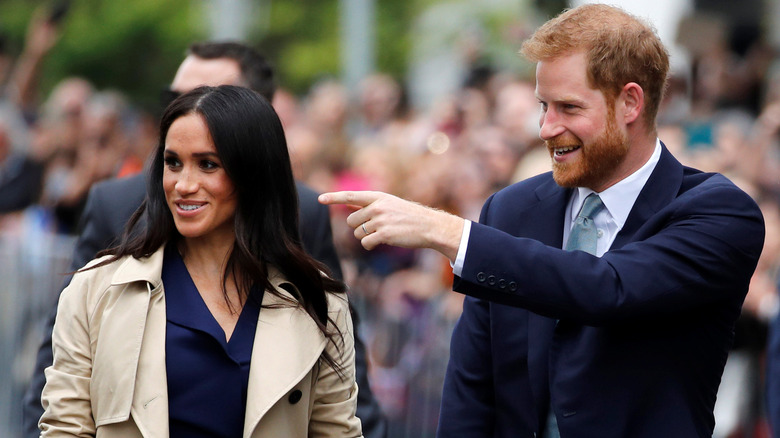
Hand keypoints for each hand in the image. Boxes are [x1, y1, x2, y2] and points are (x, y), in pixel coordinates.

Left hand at [319, 190, 463, 261]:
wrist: (429, 226)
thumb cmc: (409, 216)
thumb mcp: (390, 204)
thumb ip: (370, 205)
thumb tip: (351, 208)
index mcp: (378, 197)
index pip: (350, 196)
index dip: (333, 197)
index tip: (320, 199)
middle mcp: (377, 207)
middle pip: (351, 221)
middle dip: (360, 227)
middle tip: (376, 227)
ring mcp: (380, 220)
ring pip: (358, 233)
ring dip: (367, 237)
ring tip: (384, 233)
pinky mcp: (384, 234)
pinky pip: (366, 243)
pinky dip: (372, 245)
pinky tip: (384, 241)